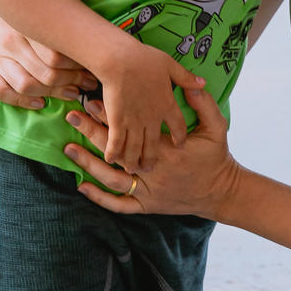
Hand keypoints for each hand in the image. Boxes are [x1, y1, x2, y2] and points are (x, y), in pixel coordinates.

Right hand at [0, 0, 96, 109]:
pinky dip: (20, 101)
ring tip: (72, 92)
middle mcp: (9, 41)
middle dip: (72, 81)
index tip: (93, 68)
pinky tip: (40, 102)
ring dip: (53, 94)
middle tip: (88, 83)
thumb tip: (94, 20)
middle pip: (45, 73)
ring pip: (26, 86)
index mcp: (25, 23)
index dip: (78, 67)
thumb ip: (71, 0)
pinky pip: (0, 91)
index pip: (56, 56)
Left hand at [65, 82, 238, 219]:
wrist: (221, 193)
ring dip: (89, 164)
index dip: (111, 115)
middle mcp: (154, 171)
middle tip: (73, 116)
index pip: (133, 130)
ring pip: (112, 180)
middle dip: (92, 133)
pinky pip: (119, 205)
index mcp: (168, 150)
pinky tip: (82, 186)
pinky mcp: (147, 206)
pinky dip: (100, 198)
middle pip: (117, 152)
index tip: (92, 100)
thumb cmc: (217, 158)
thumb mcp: (218, 127)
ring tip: (69, 149)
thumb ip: (204, 105)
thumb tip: (191, 84)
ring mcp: (149, 192)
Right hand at [95, 45, 207, 173]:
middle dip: (151, 157)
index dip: (179, 137)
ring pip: (135, 147)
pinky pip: (116, 142)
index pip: (178, 127)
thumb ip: (186, 78)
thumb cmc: (144, 59)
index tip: (180, 145)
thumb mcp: (171, 65)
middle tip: (149, 168)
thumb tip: (203, 82)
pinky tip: (111, 160)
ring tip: (132, 169)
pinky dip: (113, 152)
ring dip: (133, 159)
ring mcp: (135, 121)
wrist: (120, 60)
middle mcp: (153, 118)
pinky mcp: (117, 121)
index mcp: (167, 105)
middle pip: (154, 143)